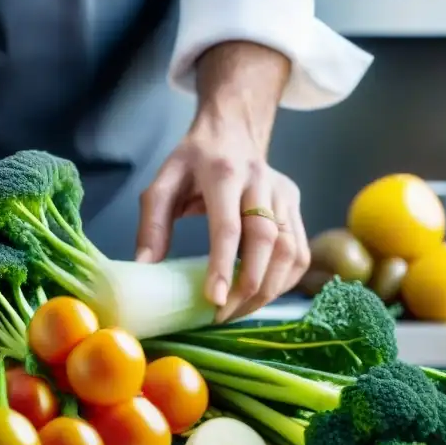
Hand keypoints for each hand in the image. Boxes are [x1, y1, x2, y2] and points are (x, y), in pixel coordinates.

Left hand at [136, 114, 309, 321]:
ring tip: (239, 311)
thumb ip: (152, 222)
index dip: (223, 266)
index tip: (214, 300)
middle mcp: (261, 182)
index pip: (228, 226)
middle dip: (249, 286)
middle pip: (267, 242)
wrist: (233, 129)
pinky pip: (300, 251)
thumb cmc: (194, 160)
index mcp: (223, 174)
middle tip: (224, 315)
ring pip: (291, 251)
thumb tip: (145, 265)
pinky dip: (284, 280)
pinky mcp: (295, 205)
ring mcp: (284, 193)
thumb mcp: (163, 182)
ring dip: (269, 289)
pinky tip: (261, 294)